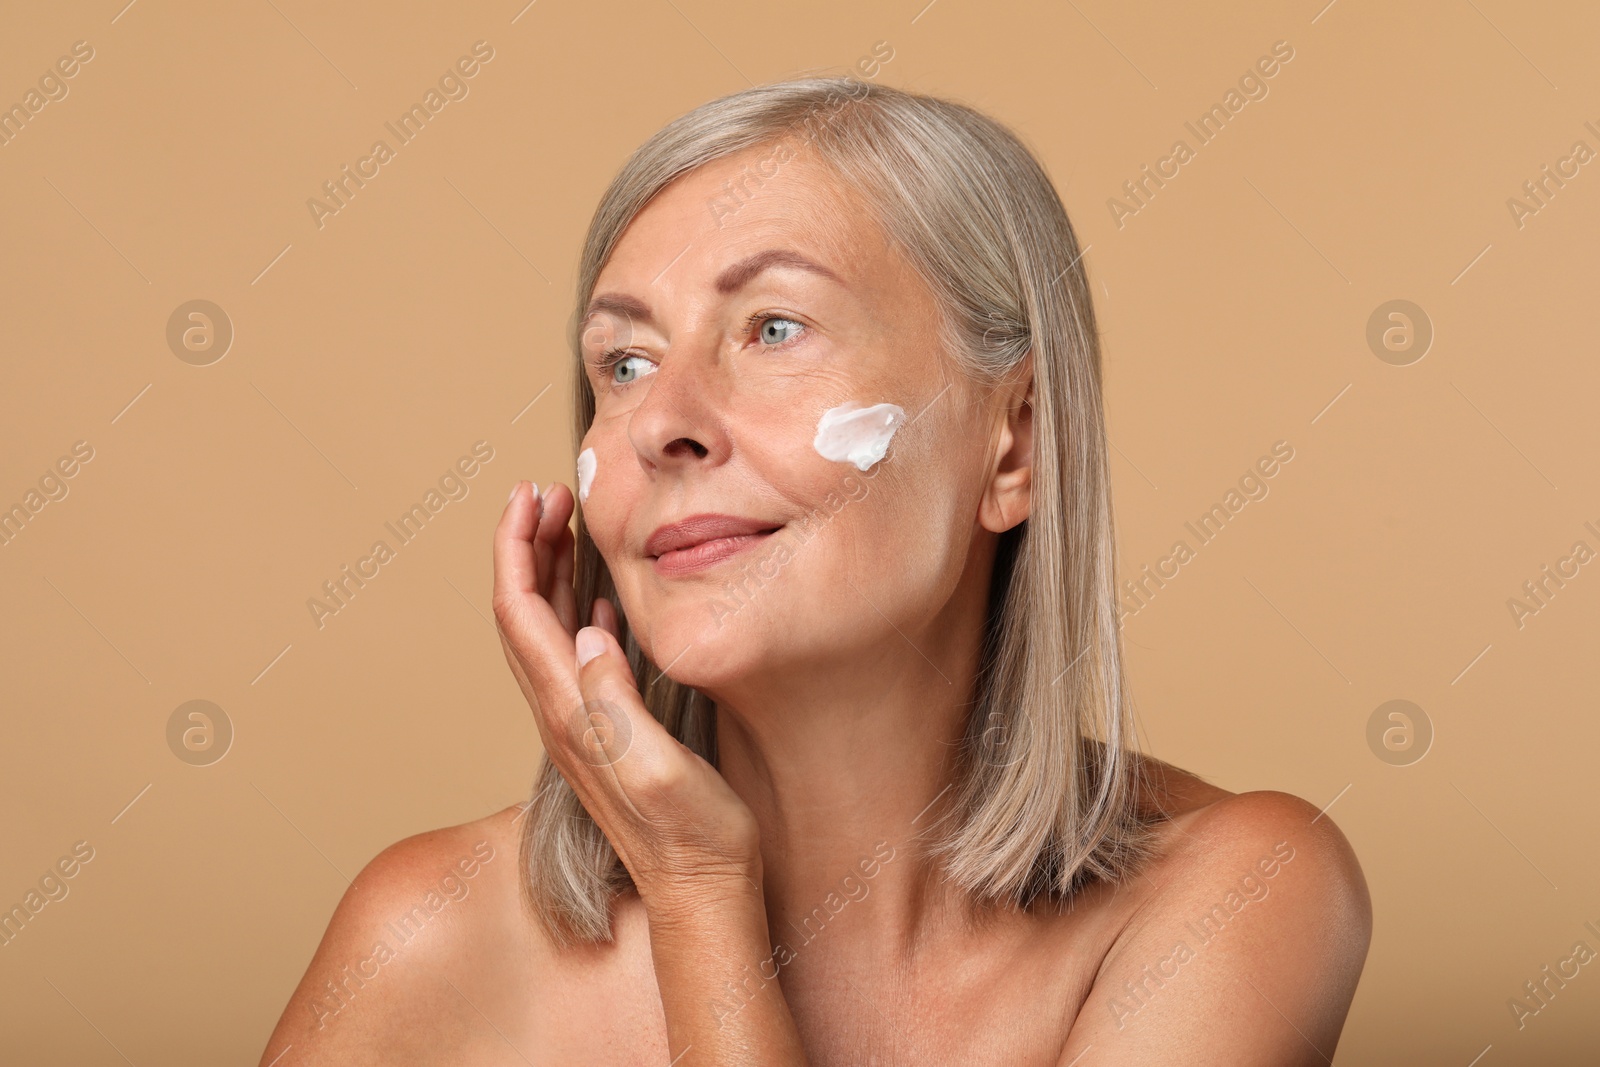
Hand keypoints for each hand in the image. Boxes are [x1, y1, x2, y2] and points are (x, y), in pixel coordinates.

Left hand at [492, 480, 763, 910]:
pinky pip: (573, 656)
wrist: (702, 892)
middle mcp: (563, 715)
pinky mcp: (604, 731)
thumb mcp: (659, 769)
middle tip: (546, 494)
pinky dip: (574, 612)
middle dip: (525, 546)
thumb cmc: (694, 837)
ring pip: (543, 631)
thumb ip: (617, 704)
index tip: (527, 496)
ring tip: (562, 526)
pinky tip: (593, 598)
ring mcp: (581, 724)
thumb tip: (587, 632)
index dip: (515, 550)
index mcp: (570, 713)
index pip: (519, 614)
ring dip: (544, 573)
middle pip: (520, 614)